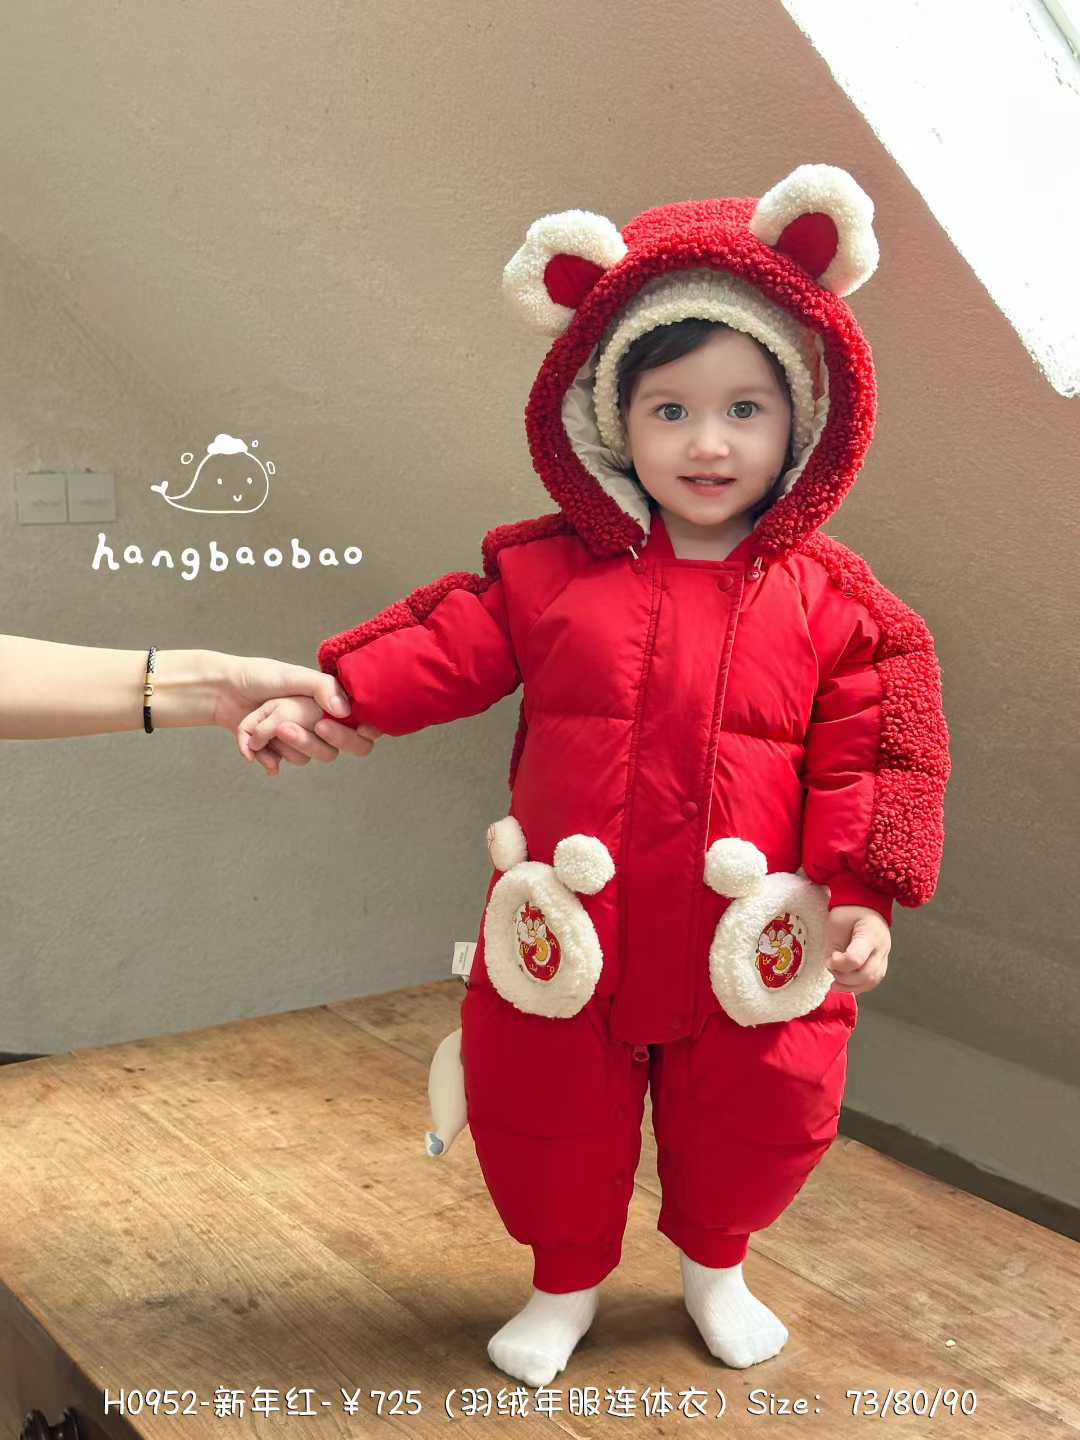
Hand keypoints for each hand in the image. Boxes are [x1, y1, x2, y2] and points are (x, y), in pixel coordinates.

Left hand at [212, 653, 380, 775]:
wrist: (221, 690)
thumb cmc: (260, 676)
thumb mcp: (294, 675)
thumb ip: (323, 688)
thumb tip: (346, 711)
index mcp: (329, 704)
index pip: (360, 729)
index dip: (360, 735)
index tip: (356, 732)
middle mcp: (316, 724)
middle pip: (331, 751)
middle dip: (308, 741)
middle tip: (286, 727)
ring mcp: (296, 740)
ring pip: (305, 759)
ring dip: (282, 745)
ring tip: (262, 728)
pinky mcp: (275, 750)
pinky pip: (279, 764)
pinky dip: (264, 757)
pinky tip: (253, 747)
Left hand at [824, 906, 890, 995]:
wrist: (865, 904)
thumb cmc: (849, 911)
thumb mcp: (836, 924)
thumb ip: (834, 946)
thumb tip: (832, 967)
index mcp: (870, 934)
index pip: (856, 959)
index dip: (839, 964)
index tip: (829, 959)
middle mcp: (881, 948)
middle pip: (866, 975)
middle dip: (844, 978)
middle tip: (831, 968)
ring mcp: (884, 957)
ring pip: (871, 982)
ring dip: (850, 986)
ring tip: (835, 982)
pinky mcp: (881, 963)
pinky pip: (872, 981)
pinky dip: (857, 986)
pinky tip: (844, 984)